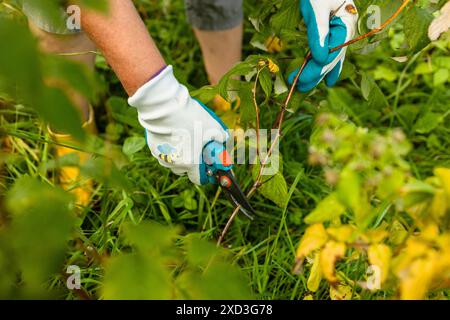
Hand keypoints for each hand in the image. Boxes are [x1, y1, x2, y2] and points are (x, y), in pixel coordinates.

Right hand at [128, 66, 228, 184]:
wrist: (164, 107)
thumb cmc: (190, 119)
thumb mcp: (212, 127)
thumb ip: (221, 137)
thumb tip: (224, 138)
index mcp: (190, 163)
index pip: (198, 179)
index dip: (205, 174)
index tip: (208, 166)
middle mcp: (174, 163)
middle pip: (185, 170)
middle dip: (192, 162)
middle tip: (198, 149)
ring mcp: (162, 156)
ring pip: (173, 161)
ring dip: (180, 154)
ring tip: (186, 138)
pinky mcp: (153, 147)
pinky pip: (164, 151)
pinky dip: (170, 146)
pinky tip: (174, 133)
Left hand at [288, 0, 358, 91]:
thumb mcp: (315, 7)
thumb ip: (318, 32)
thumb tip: (318, 59)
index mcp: (346, 24)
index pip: (330, 53)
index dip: (315, 68)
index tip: (299, 79)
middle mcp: (347, 30)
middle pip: (331, 58)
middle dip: (314, 74)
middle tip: (297, 88)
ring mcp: (343, 31)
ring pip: (332, 57)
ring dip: (319, 73)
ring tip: (306, 87)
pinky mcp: (335, 30)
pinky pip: (334, 52)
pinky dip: (329, 65)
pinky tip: (329, 80)